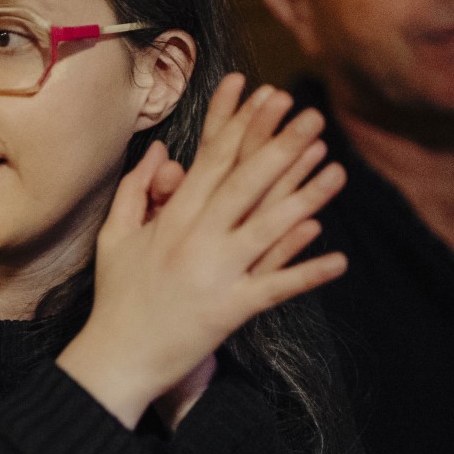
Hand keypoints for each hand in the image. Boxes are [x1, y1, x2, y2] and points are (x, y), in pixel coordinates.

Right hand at [59, 74, 346, 427]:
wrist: (116, 359)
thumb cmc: (116, 297)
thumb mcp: (115, 237)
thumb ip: (135, 189)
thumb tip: (161, 150)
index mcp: (169, 220)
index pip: (211, 162)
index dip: (241, 124)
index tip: (265, 95)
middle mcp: (194, 241)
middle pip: (244, 184)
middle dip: (281, 145)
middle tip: (312, 115)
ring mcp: (215, 275)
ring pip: (267, 228)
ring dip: (306, 198)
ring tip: (338, 169)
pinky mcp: (229, 311)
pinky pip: (274, 289)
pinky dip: (306, 274)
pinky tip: (338, 258)